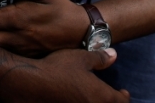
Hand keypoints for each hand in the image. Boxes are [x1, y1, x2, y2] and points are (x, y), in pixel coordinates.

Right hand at [4, 48, 128, 102]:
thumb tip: (114, 55)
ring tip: (92, 98)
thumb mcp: (81, 58)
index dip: (123, 96)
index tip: (124, 92)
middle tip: (111, 97)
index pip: (121, 101)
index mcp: (102, 96)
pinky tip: (75, 99)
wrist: (31, 83)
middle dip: (112, 102)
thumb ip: (100, 58)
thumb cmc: (58, 68)